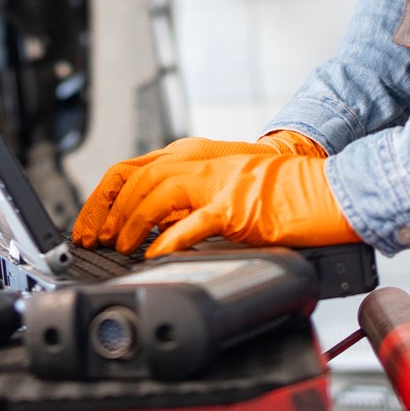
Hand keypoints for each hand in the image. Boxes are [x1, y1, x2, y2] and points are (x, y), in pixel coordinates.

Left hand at [71, 133, 323, 246]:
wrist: (319, 186)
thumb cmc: (274, 191)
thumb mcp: (216, 185)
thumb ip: (182, 198)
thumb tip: (144, 225)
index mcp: (188, 155)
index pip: (128, 170)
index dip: (101, 200)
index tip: (90, 226)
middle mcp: (196, 161)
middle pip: (133, 179)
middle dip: (107, 213)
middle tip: (98, 241)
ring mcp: (215, 181)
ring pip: (154, 194)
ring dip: (131, 223)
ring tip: (122, 248)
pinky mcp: (235, 205)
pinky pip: (192, 222)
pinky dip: (167, 240)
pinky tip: (155, 255)